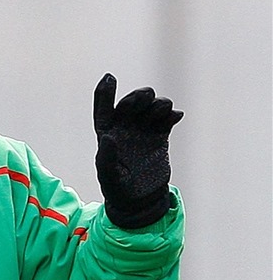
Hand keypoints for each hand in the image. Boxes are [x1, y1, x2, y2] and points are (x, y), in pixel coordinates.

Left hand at [93, 73, 183, 227]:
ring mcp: (143, 131)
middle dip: (138, 97)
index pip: (103, 108)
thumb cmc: (118, 189)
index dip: (105, 92)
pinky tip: (176, 116)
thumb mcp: (109, 175)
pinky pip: (165, 120)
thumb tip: (108, 137)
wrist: (140, 201)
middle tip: (146, 97)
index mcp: (107, 133)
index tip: (109, 77)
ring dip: (157, 104)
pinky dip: (171, 115)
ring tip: (164, 109)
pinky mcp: (160, 137)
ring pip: (150, 108)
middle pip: (130, 104)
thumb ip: (106, 157)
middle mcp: (124, 128)